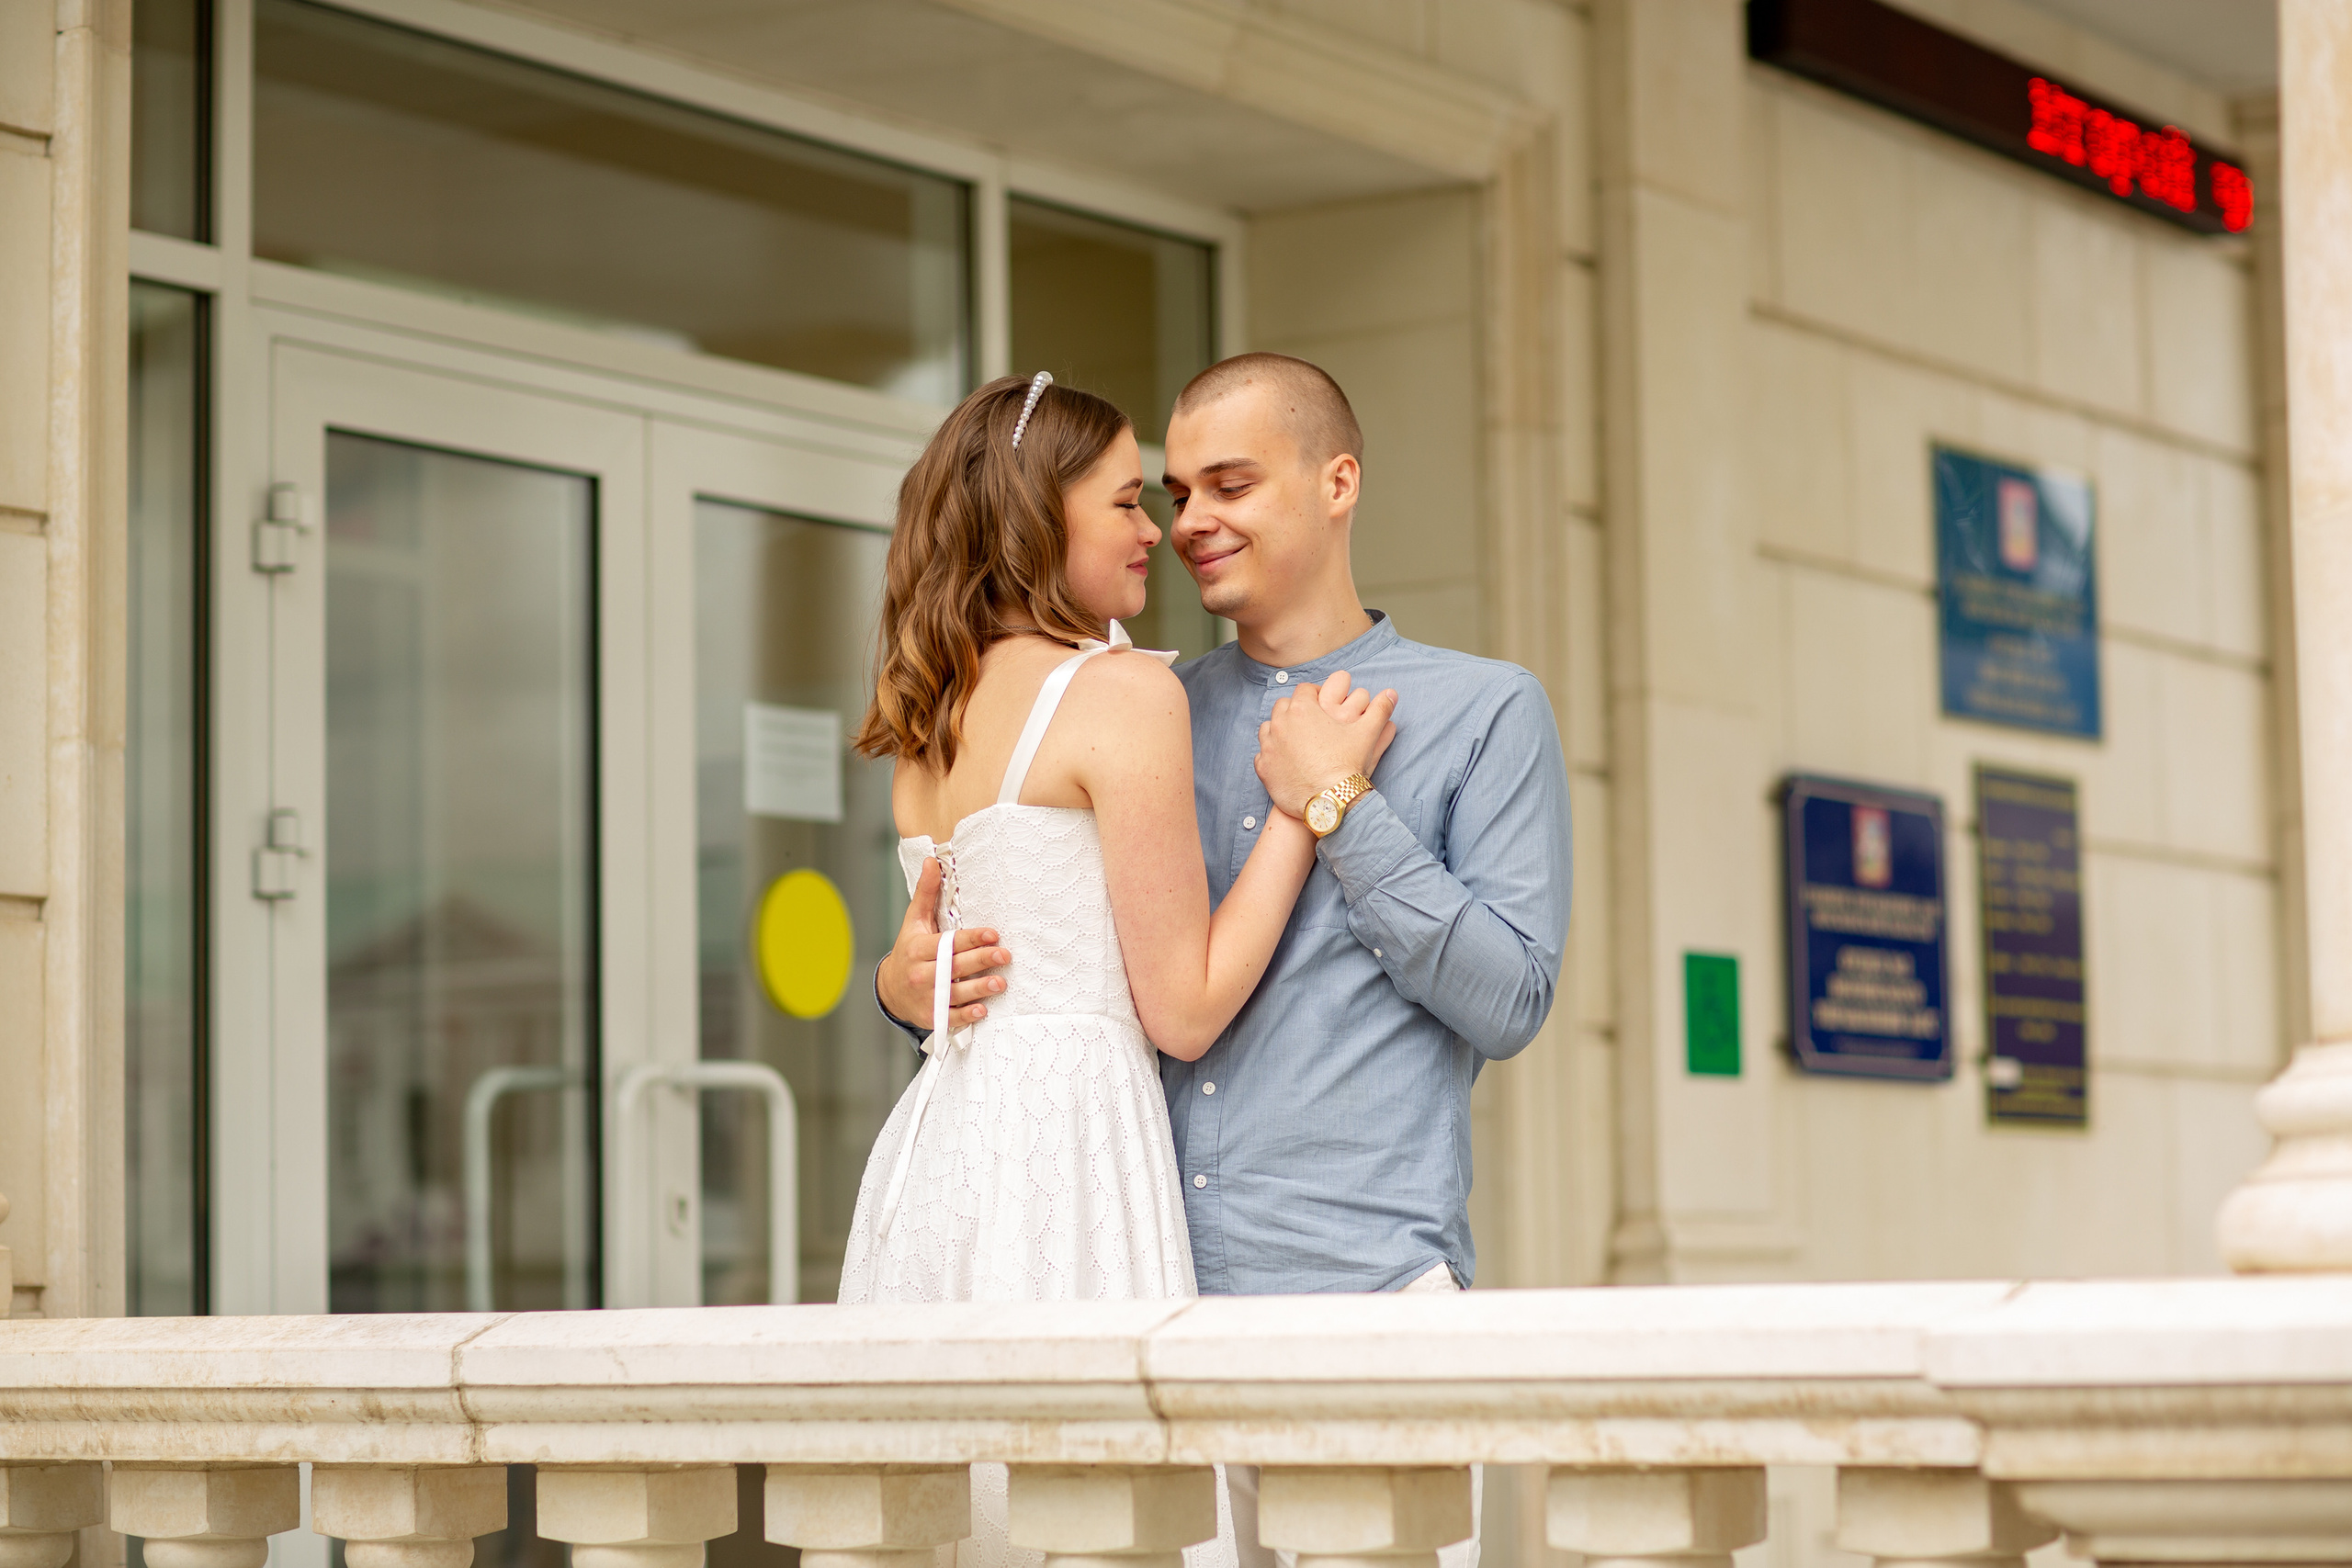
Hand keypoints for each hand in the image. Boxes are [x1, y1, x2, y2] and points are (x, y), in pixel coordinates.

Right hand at [877, 856, 1010, 1029]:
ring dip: (978, 989)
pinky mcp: (931, 1016)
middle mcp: (920, 973)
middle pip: (954, 966)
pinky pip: (950, 1017)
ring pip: (954, 993)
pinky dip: (966, 1015)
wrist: (891, 989)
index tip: (992, 934)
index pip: (948, 943)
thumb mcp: (914, 922)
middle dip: (980, 960)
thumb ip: (926, 894)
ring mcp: (925, 997)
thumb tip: (932, 861)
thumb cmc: (909, 951)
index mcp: (918, 949)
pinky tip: (982, 1010)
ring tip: (1000, 983)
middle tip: (1004, 955)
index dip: (971, 938)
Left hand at [1254, 670, 1399, 816]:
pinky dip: (1272, 754)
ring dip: (1280, 730)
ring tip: (1296, 740)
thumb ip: (1380, 709)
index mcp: (1302, 709)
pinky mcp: (1263, 768)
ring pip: (1269, 728)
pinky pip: (1262, 754)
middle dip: (1295, 710)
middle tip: (1310, 722)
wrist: (1331, 801)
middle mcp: (1280, 724)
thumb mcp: (1367, 734)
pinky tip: (1287, 760)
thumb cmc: (1348, 765)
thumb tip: (1392, 693)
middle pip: (1283, 706)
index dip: (1315, 695)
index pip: (1305, 691)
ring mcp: (1269, 746)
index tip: (1323, 704)